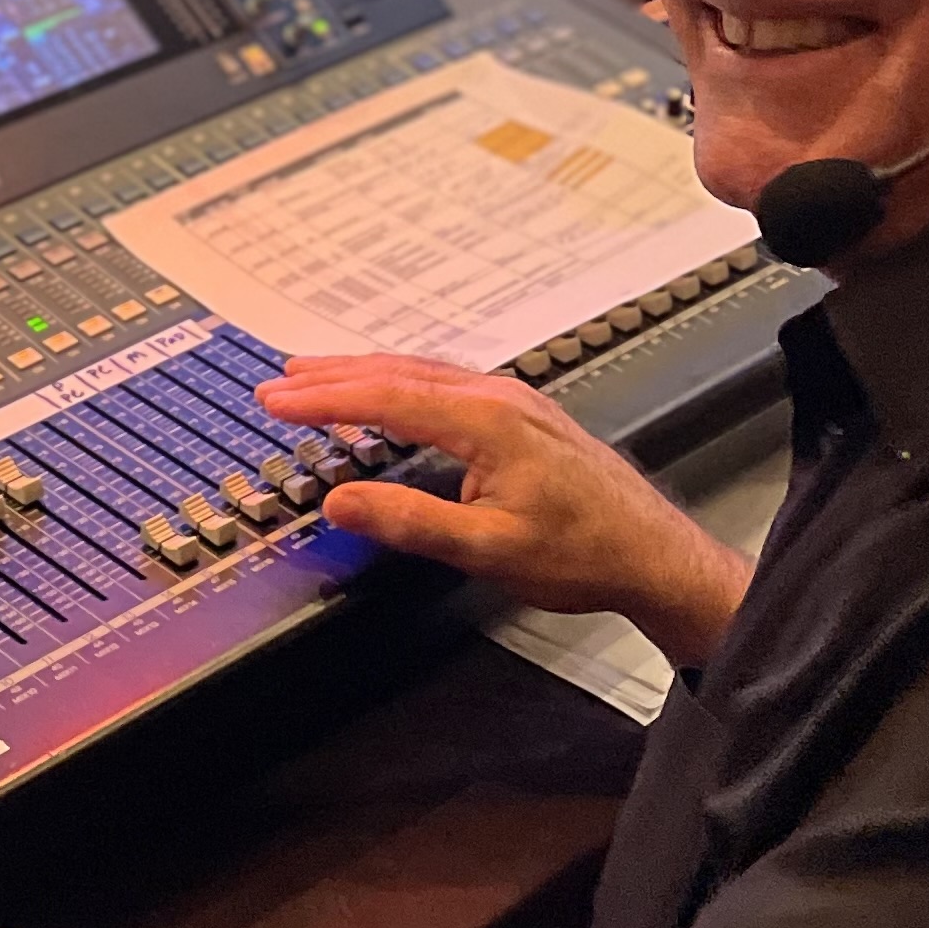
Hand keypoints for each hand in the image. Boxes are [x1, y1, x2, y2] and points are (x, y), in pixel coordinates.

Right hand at [259, 354, 751, 670]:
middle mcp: (499, 397)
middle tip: (280, 381)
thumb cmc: (585, 554)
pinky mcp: (524, 416)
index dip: (323, 398)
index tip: (275, 400)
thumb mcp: (487, 549)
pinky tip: (391, 398)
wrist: (653, 554)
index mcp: (486, 420)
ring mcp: (514, 402)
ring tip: (317, 379)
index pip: (386, 398)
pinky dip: (401, 385)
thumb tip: (341, 503)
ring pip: (423, 374)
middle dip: (334, 375)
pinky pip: (446, 384)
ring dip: (365, 375)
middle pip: (399, 373)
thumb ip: (410, 522)